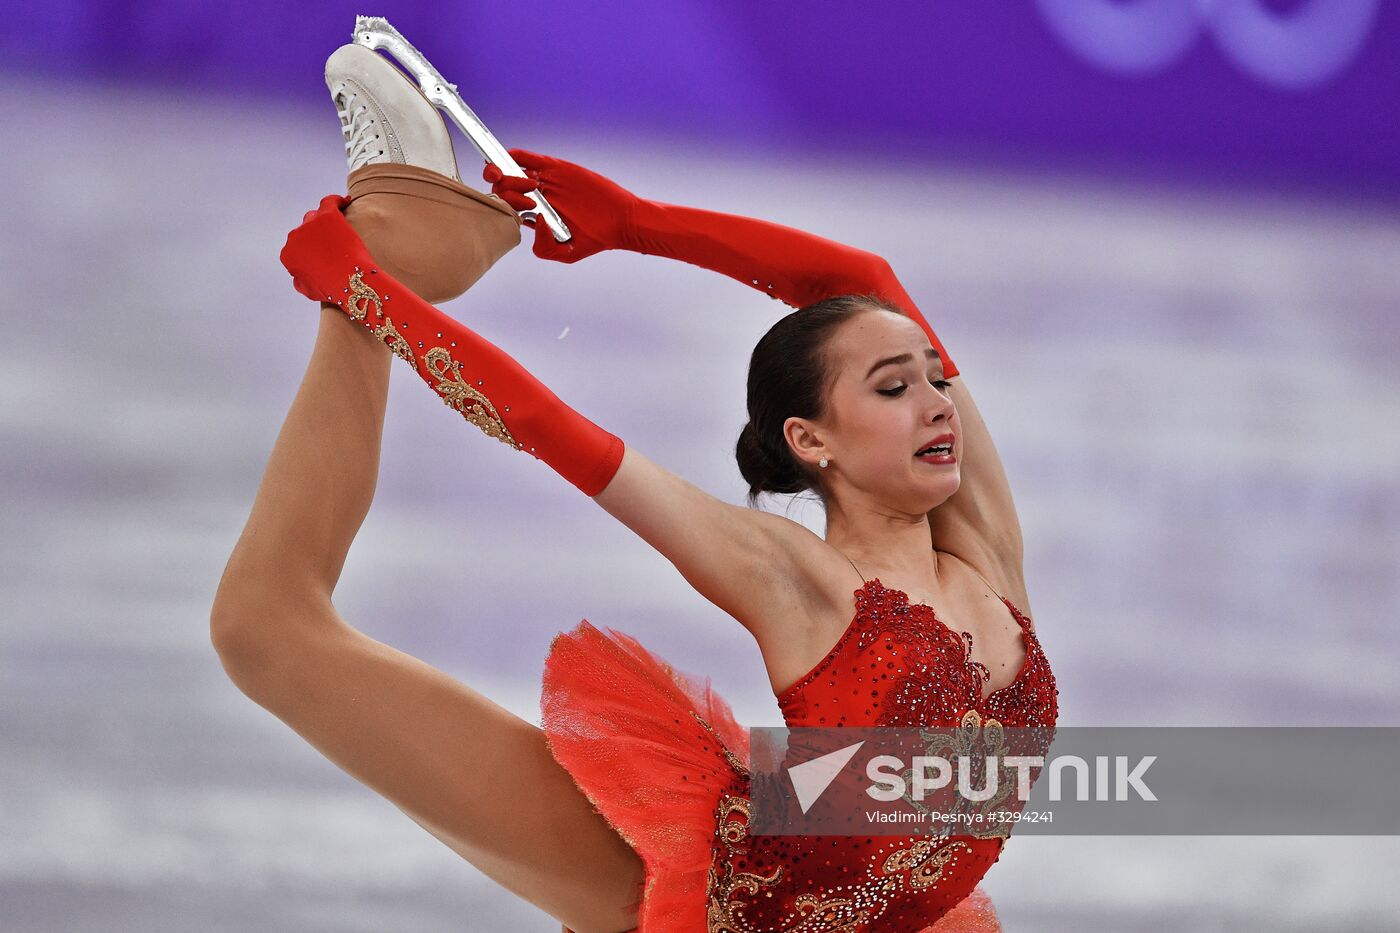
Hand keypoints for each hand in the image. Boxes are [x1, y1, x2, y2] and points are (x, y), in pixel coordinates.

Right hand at [281, 194, 357, 300]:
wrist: (352, 282)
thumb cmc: (334, 289)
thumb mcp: (310, 291)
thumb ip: (299, 280)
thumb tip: (296, 274)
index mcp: (288, 255)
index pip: (298, 246)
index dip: (312, 250)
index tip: (326, 255)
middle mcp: (295, 237)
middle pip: (305, 230)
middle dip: (317, 236)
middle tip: (336, 245)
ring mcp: (310, 225)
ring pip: (316, 217)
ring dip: (324, 221)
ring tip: (340, 228)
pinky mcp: (328, 216)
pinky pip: (330, 202)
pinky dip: (337, 201)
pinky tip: (346, 201)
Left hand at [483, 149, 641, 263]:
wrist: (619, 219)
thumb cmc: (596, 237)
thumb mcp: (566, 252)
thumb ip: (543, 246)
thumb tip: (533, 221)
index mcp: (535, 214)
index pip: (506, 206)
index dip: (500, 205)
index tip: (512, 211)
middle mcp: (536, 196)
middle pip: (503, 187)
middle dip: (500, 190)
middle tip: (522, 200)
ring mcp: (545, 180)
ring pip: (511, 171)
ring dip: (507, 175)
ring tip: (531, 189)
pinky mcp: (556, 168)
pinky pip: (528, 158)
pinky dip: (515, 156)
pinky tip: (511, 160)